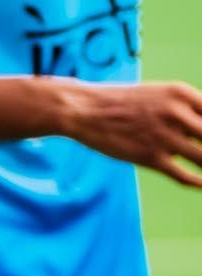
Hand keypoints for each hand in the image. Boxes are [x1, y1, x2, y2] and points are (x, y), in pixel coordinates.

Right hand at [65, 81, 201, 187]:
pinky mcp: (150, 157)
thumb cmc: (123, 103)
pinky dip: (198, 182)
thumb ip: (185, 109)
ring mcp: (164, 136)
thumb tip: (200, 130)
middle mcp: (177, 113)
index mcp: (181, 93)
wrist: (86, 109)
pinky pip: (184, 175)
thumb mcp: (159, 95)